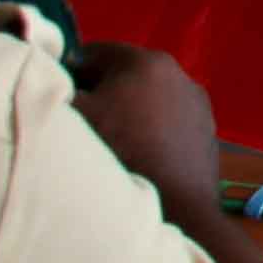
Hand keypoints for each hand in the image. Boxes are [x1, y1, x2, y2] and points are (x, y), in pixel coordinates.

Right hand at [66, 38, 262, 262]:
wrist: (174, 209)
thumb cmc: (119, 155)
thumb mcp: (76, 117)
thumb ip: (60, 88)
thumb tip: (55, 78)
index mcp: (145, 61)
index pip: (95, 54)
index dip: (69, 72)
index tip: (57, 97)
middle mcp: (179, 73)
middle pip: (124, 76)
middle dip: (100, 94)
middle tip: (80, 124)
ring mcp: (198, 104)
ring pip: (148, 100)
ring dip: (128, 114)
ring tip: (108, 145)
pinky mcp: (207, 134)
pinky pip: (168, 124)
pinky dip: (151, 133)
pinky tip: (137, 159)